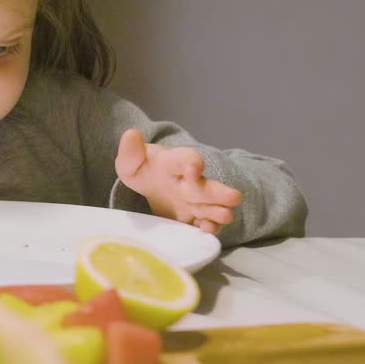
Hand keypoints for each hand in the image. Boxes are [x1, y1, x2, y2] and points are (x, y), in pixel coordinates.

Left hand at [114, 129, 241, 234]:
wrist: (152, 184)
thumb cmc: (144, 170)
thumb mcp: (130, 162)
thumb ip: (130, 151)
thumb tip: (131, 134)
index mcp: (174, 164)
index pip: (186, 159)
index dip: (192, 163)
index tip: (194, 168)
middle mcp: (190, 182)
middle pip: (207, 187)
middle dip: (219, 192)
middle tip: (233, 197)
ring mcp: (195, 201)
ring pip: (211, 206)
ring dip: (218, 211)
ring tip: (225, 216)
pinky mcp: (194, 218)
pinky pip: (206, 223)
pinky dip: (209, 228)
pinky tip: (208, 230)